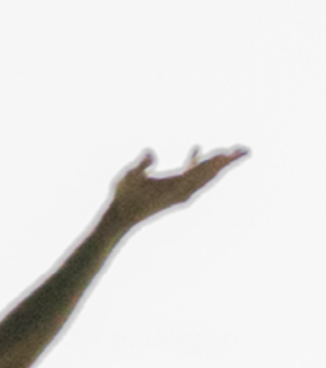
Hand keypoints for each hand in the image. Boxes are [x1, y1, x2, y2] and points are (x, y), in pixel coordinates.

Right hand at [104, 144, 246, 233]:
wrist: (121, 218)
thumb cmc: (123, 196)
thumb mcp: (128, 177)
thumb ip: (141, 165)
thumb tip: (151, 153)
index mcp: (175, 186)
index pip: (199, 171)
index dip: (214, 161)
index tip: (230, 153)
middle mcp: (183, 192)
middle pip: (210, 174)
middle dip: (227, 161)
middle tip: (246, 150)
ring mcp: (182, 194)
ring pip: (205, 176)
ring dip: (219, 163)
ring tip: (233, 150)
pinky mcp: (177, 194)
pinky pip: (195, 177)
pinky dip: (200, 164)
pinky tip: (196, 149)